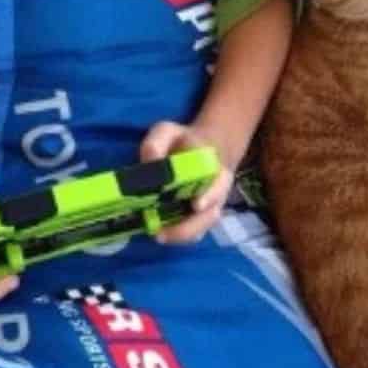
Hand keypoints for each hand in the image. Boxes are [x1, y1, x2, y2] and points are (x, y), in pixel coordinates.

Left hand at [139, 121, 234, 243]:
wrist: (202, 149)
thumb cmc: (182, 141)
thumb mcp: (167, 131)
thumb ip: (156, 143)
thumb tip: (149, 162)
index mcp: (214, 166)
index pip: (218, 182)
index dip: (210, 194)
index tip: (197, 205)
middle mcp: (218, 189)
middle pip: (212, 214)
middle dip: (189, 227)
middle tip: (162, 233)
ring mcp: (211, 205)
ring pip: (203, 227)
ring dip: (182, 235)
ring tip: (158, 236)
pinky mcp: (202, 216)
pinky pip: (195, 232)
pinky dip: (180, 236)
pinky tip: (162, 234)